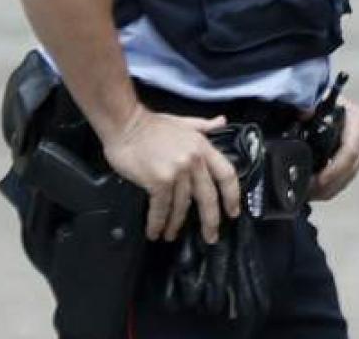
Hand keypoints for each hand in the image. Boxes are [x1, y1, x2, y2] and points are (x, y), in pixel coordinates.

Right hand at [102, 109, 241, 243]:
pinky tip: (155, 232)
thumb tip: (222, 121)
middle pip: (208, 196)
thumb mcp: (185, 122)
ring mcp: (178, 172)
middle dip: (210, 220)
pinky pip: (161, 207)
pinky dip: (158, 222)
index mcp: (204, 148)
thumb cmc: (153, 124)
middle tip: (211, 237)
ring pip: (182, 205)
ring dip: (176, 224)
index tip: (233, 212)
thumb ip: (204, 126)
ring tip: (172, 236)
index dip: (232, 195)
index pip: (227, 175)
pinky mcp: (159, 181)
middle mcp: (195, 161)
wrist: (126, 124)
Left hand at [310, 99, 358, 201]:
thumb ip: (306, 104)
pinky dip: (332, 186)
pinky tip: (316, 190)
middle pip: (352, 168)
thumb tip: (304, 112)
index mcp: (358, 119)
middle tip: (308, 194)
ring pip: (350, 175)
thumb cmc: (316, 97)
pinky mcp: (355, 155)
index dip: (334, 171)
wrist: (319, 96)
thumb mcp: (310, 99)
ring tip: (308, 194)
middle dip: (330, 185)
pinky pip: (346, 176)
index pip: (351, 152)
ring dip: (330, 188)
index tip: (316, 183)